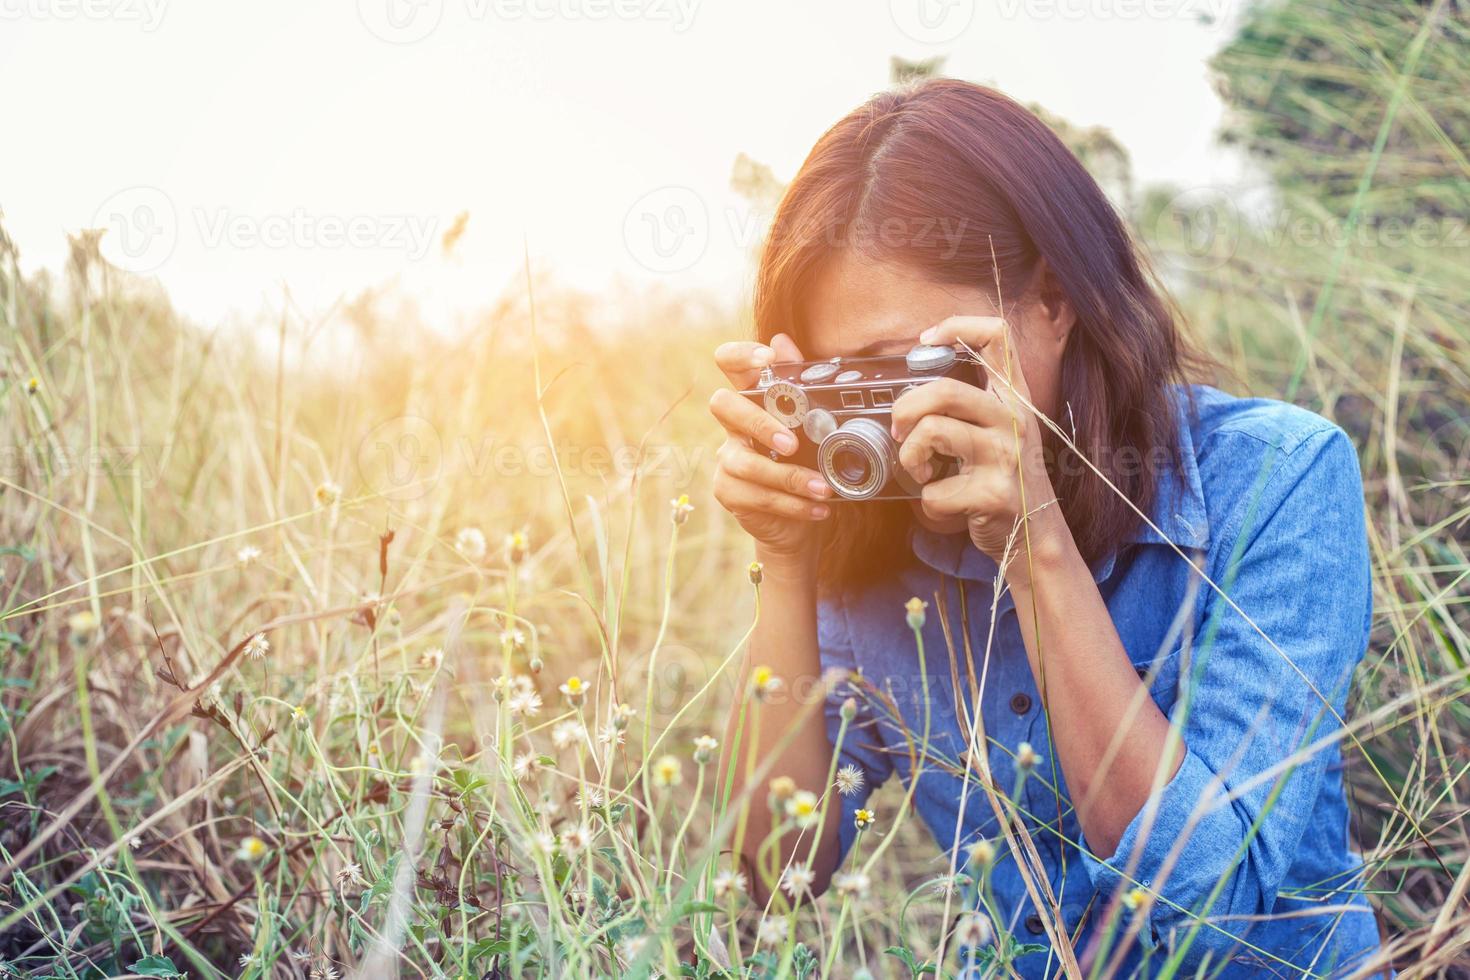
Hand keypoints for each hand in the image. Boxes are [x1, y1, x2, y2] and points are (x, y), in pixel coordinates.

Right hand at [709, 333, 832, 562]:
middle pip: (723, 405)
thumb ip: (799, 383)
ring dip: (789, 477)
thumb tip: (782, 340)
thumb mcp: (810, 422)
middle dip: (759, 423)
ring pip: (745, 463)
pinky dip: (792, 504)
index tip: (766, 358)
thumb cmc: (804, 461)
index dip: (740, 355)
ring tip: (823, 488)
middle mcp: (733, 425)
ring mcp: (727, 458)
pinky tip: (818, 507)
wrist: (798, 516)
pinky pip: (756, 496)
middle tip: (792, 445)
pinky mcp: (728, 491)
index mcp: (752, 399)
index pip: (729, 363)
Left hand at [890, 316, 1068, 582]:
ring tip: (921, 471)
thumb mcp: (1001, 432)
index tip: (925, 342)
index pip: (997, 336)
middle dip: (905, 409)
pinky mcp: (993, 494)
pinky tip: (945, 505)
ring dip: (911, 457)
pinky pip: (935, 490)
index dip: (956, 326)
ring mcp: (1006, 457)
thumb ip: (971, 405)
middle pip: (944, 389)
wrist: (1037, 536)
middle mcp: (1015, 420)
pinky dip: (928, 502)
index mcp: (1015, 398)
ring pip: (933, 431)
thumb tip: (912, 391)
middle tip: (901, 431)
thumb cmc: (1005, 479)